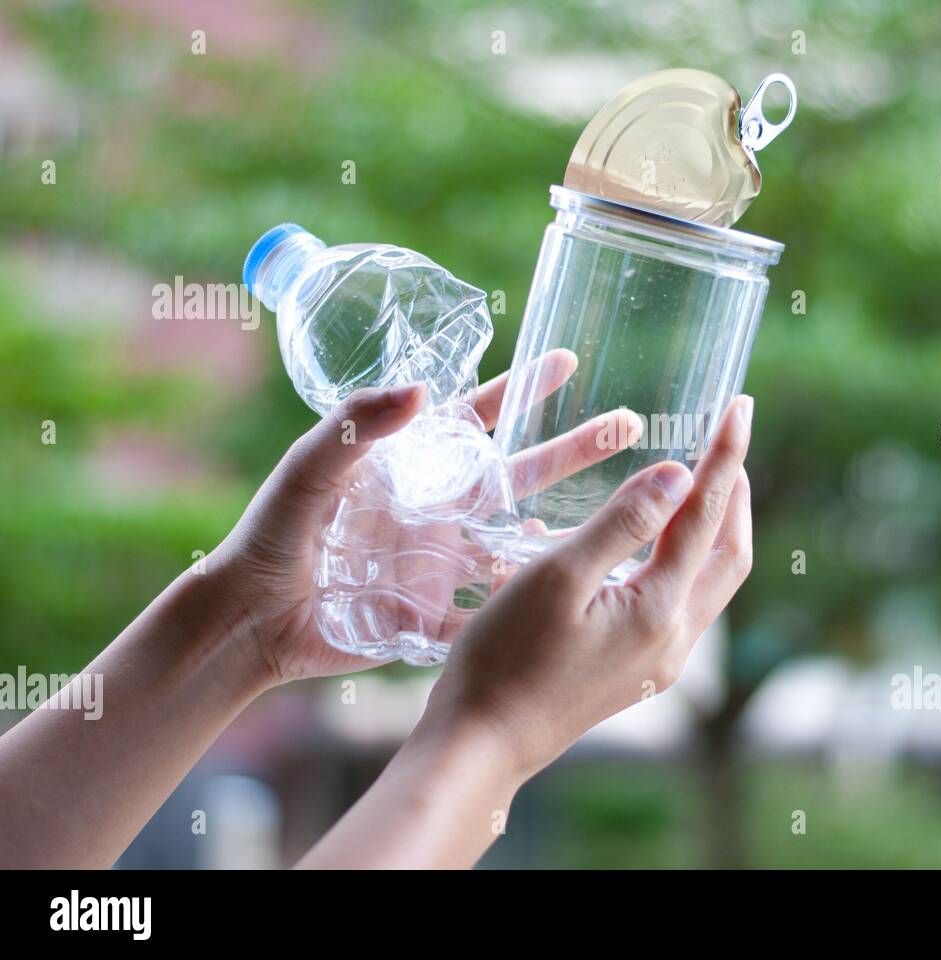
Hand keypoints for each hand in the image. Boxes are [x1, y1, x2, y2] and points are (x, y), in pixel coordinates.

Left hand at [207, 350, 638, 684]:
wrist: (249, 620)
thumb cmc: (271, 535)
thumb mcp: (309, 471)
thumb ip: (355, 426)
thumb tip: (422, 387)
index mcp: (410, 467)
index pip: (477, 418)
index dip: (521, 391)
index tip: (567, 360)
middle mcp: (436, 509)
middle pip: (519, 474)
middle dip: (573, 449)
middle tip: (628, 424)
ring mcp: (441, 560)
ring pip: (519, 539)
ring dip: (570, 525)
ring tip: (626, 513)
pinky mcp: (436, 610)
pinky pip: (492, 604)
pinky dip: (529, 600)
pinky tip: (572, 590)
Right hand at [297, 394, 753, 867]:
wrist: (480, 744)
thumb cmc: (505, 658)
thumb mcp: (557, 577)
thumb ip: (621, 523)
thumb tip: (680, 476)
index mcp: (659, 610)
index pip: (707, 516)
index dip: (724, 456)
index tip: (740, 407)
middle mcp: (673, 641)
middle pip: (730, 556)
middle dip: (734, 495)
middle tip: (729, 442)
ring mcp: (657, 663)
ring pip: (709, 583)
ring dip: (713, 529)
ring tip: (698, 484)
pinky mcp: (636, 674)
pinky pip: (681, 604)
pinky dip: (684, 560)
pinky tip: (652, 546)